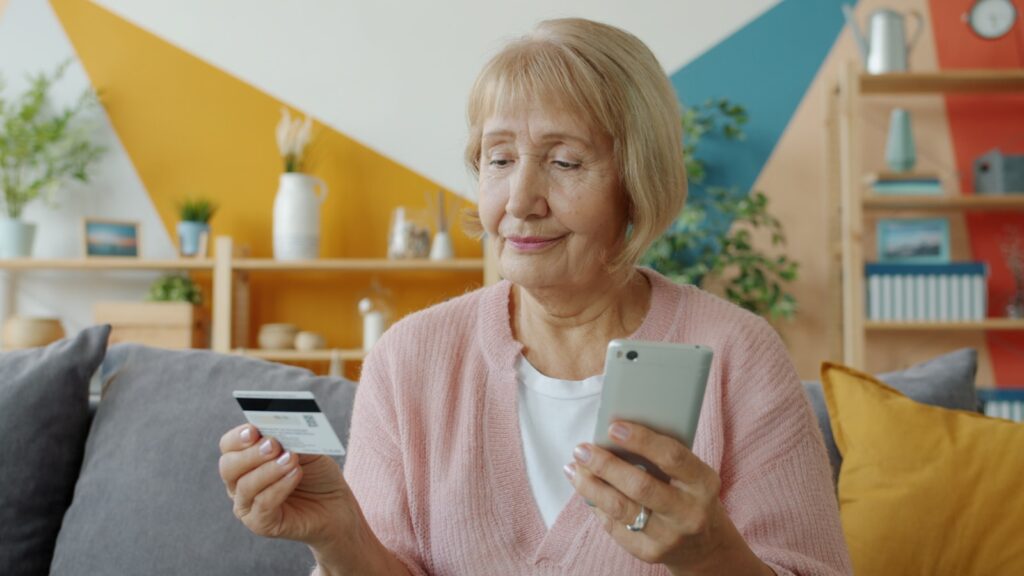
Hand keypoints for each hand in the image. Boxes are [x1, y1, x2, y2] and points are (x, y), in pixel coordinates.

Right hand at [217, 424, 355, 548]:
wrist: (335, 505)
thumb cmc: (316, 474)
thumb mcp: (305, 450)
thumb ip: (289, 439)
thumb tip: (278, 429)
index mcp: (245, 460)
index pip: (228, 446)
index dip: (238, 437)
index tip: (253, 430)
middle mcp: (239, 483)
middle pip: (229, 466)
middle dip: (251, 453)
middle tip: (273, 445)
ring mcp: (247, 506)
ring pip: (245, 486)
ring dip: (269, 470)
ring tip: (291, 459)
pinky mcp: (260, 524)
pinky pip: (263, 504)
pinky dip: (279, 487)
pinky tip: (295, 474)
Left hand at [565, 421, 768, 574]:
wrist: (703, 545)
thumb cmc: (688, 494)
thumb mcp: (689, 473)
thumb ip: (661, 456)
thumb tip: (614, 434)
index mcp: (703, 483)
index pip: (671, 457)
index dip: (641, 440)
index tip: (613, 427)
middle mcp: (689, 513)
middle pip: (640, 486)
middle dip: (606, 465)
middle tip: (582, 450)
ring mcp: (669, 537)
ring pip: (621, 509)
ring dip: (591, 486)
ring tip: (574, 468)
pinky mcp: (649, 553)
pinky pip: (615, 526)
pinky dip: (596, 505)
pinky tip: (586, 490)